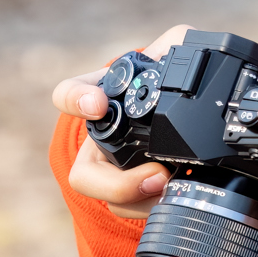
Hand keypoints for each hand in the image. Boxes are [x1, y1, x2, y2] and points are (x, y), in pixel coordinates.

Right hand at [55, 25, 189, 219]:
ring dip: (140, 201)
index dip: (76, 100)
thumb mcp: (176, 50)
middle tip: (158, 173)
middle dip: (117, 183)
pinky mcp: (133, 195)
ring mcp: (114, 171)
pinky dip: (153, 210)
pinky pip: (132, 213)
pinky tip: (177, 198)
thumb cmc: (168, 77)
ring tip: (173, 187)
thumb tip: (187, 48)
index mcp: (102, 99)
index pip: (69, 95)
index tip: (97, 105)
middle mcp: (100, 140)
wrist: (185, 113)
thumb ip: (179, 43)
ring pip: (109, 203)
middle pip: (86, 175)